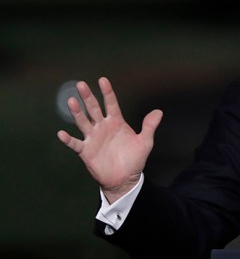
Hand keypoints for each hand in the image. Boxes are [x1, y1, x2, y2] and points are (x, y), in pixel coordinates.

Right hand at [57, 77, 162, 202]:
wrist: (125, 179)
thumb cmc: (134, 159)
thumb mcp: (145, 142)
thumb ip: (149, 126)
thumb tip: (159, 112)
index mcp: (116, 122)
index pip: (111, 104)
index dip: (107, 92)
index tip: (103, 80)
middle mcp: (103, 127)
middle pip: (94, 109)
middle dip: (88, 97)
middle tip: (81, 84)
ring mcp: (93, 138)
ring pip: (83, 122)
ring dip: (77, 112)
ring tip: (71, 101)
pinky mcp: (86, 151)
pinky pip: (75, 143)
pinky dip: (68, 139)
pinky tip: (61, 133)